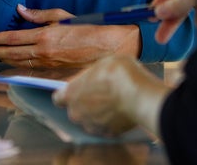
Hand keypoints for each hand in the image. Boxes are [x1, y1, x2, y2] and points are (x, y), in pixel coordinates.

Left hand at [0, 5, 140, 67]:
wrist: (104, 47)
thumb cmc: (85, 28)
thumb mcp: (61, 16)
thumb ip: (38, 14)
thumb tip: (19, 10)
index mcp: (44, 35)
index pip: (13, 37)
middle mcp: (43, 51)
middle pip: (12, 52)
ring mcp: (47, 64)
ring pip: (18, 63)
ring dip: (3, 60)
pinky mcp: (52, 71)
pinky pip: (29, 70)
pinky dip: (16, 68)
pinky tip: (10, 67)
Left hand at [52, 54, 169, 137]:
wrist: (138, 95)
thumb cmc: (119, 73)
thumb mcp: (102, 63)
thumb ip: (91, 75)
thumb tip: (92, 78)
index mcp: (71, 93)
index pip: (58, 98)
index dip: (66, 94)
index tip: (76, 89)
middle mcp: (77, 113)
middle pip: (75, 109)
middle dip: (84, 103)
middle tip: (99, 93)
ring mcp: (92, 126)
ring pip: (90, 119)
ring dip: (97, 113)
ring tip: (113, 101)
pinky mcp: (107, 133)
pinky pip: (105, 126)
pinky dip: (110, 120)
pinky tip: (121, 110)